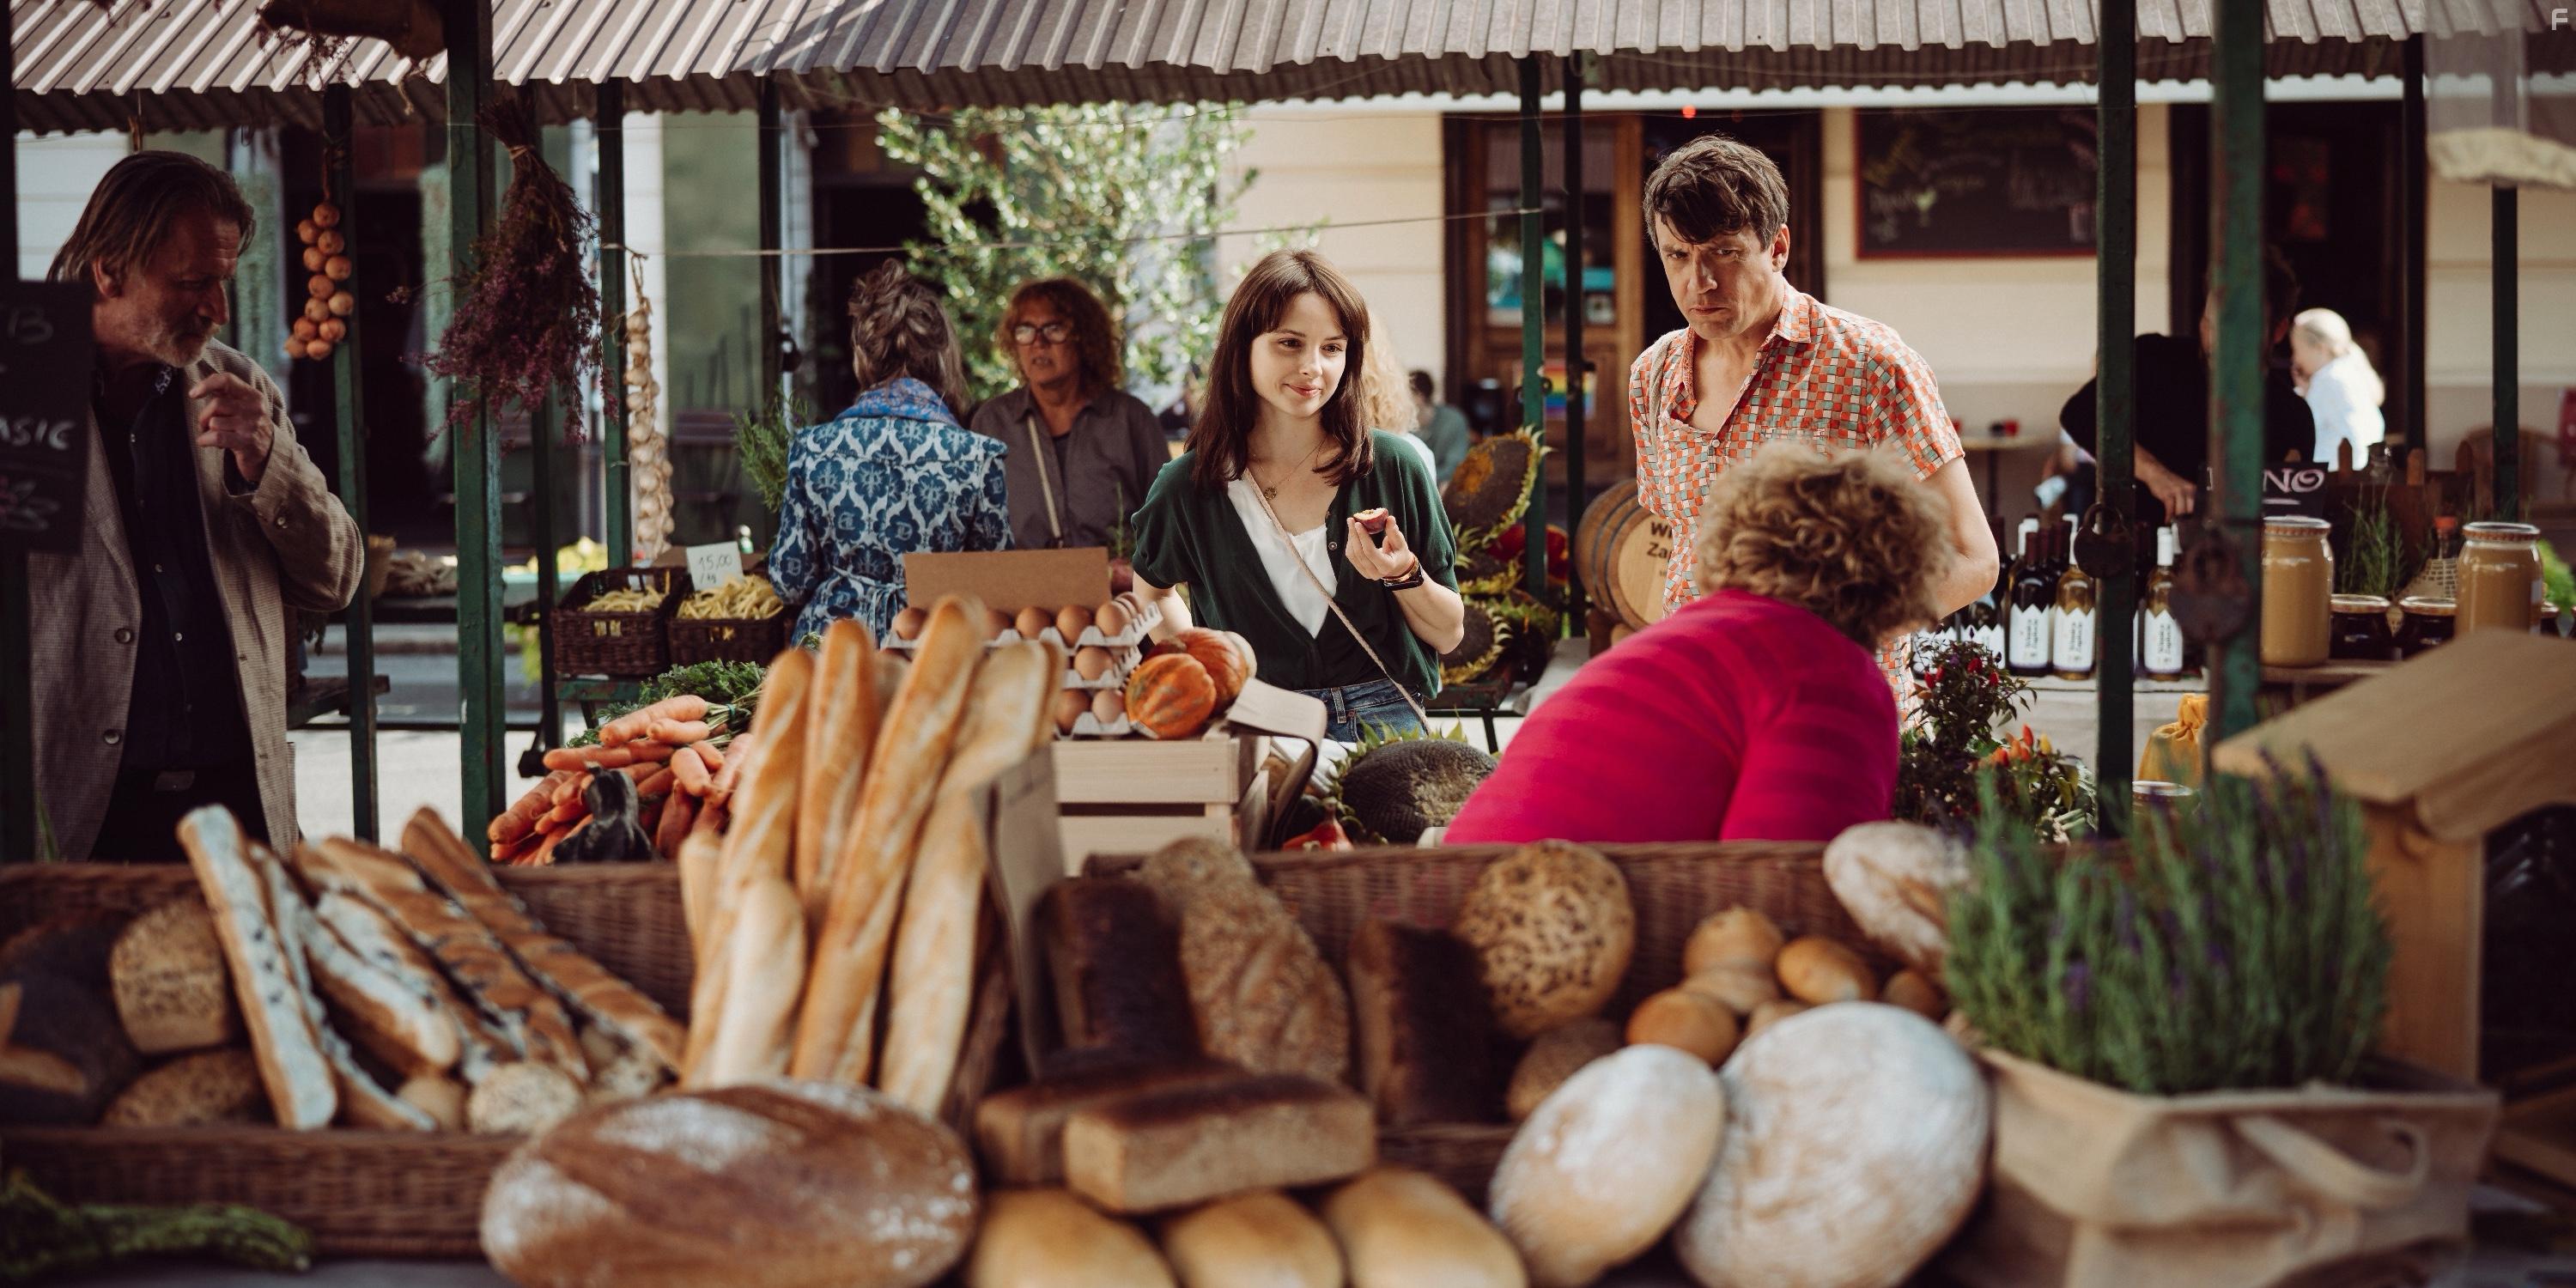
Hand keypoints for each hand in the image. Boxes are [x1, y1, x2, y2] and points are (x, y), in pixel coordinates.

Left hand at [190, 372, 272, 486]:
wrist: (269, 454)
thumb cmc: (248, 427)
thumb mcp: (244, 406)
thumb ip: (227, 393)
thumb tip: (203, 383)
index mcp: (253, 396)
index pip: (227, 380)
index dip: (207, 384)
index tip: (193, 394)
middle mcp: (255, 409)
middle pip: (216, 404)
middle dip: (204, 416)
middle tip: (204, 425)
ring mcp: (251, 426)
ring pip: (214, 422)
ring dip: (205, 431)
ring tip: (212, 435)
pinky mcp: (246, 442)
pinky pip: (216, 437)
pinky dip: (205, 440)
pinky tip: (206, 442)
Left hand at [1344, 514, 1416, 582]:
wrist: (1397, 566)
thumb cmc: (1399, 552)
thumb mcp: (1400, 542)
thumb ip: (1394, 532)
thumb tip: (1390, 518)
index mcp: (1387, 566)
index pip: (1370, 552)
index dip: (1363, 537)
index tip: (1358, 523)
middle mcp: (1375, 573)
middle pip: (1359, 553)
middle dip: (1354, 535)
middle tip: (1351, 520)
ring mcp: (1367, 573)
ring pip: (1353, 555)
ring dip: (1350, 538)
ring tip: (1351, 524)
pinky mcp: (1361, 571)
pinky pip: (1351, 557)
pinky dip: (1350, 544)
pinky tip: (1352, 533)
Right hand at [2136, 453, 2195, 521]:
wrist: (2156, 473)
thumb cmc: (2168, 482)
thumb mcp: (2181, 489)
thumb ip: (2186, 499)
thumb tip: (2188, 513)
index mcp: (2192, 489)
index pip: (2197, 505)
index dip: (2195, 516)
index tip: (2193, 524)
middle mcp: (2187, 490)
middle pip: (2191, 509)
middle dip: (2187, 520)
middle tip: (2184, 528)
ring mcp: (2178, 492)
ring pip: (2181, 510)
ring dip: (2178, 520)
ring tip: (2176, 526)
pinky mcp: (2167, 495)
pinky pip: (2170, 509)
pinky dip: (2169, 516)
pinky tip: (2167, 520)